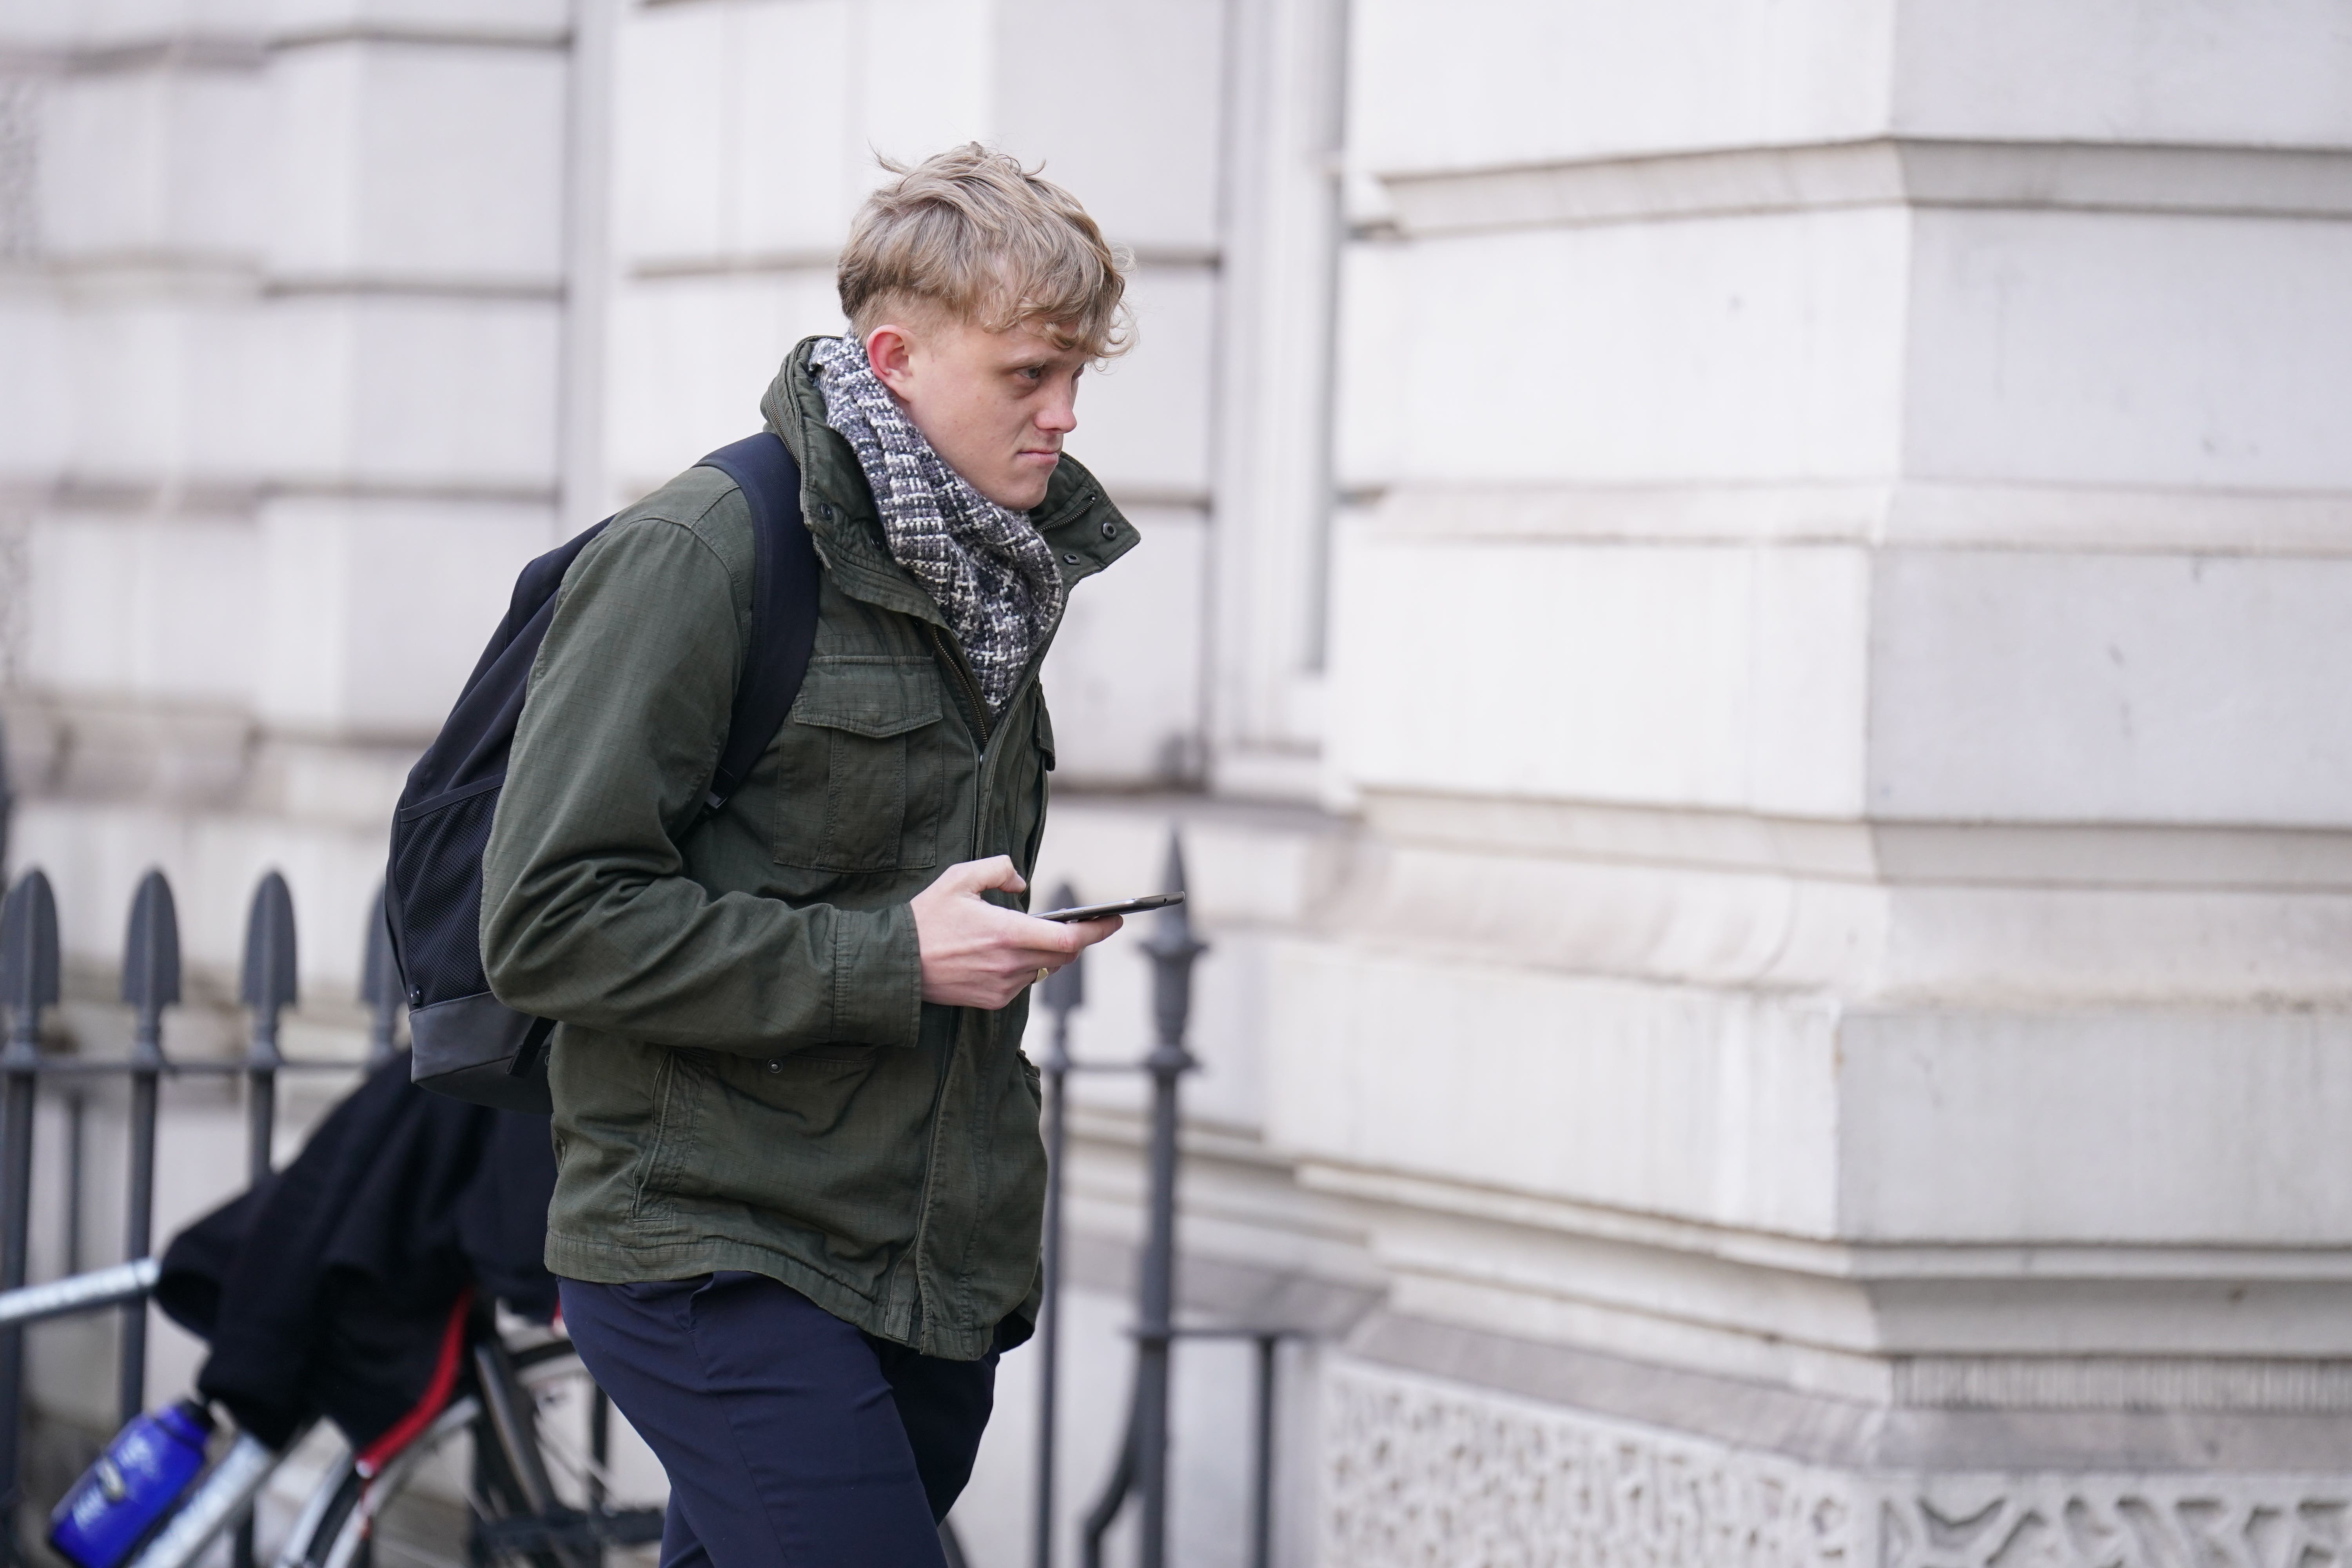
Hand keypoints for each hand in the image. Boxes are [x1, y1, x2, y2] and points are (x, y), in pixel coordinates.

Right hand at [910, 857, 1121, 1009]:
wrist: (896, 965)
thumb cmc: (926, 919)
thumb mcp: (959, 878)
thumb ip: (998, 870)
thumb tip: (1023, 884)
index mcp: (1007, 934)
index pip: (1069, 940)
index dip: (1097, 931)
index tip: (1115, 920)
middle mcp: (1010, 964)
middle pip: (1065, 956)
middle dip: (1077, 939)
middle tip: (1082, 922)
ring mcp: (1003, 986)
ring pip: (1045, 968)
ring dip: (1049, 952)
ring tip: (1036, 933)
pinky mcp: (994, 1000)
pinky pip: (1025, 981)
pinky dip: (1026, 965)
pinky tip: (1007, 952)